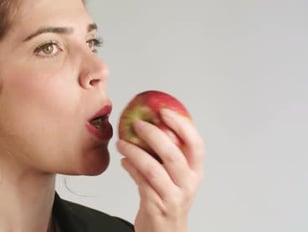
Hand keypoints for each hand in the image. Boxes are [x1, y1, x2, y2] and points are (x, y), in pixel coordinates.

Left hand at [116, 109, 204, 231]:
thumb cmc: (167, 200)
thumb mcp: (174, 177)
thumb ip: (166, 155)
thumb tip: (147, 125)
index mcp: (195, 172)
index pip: (196, 144)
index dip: (181, 125)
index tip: (164, 111)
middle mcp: (188, 183)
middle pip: (173, 154)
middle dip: (154, 134)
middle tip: (137, 124)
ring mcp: (174, 196)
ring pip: (153, 168)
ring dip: (135, 151)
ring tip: (122, 143)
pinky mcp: (157, 206)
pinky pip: (141, 182)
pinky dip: (130, 167)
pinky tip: (123, 161)